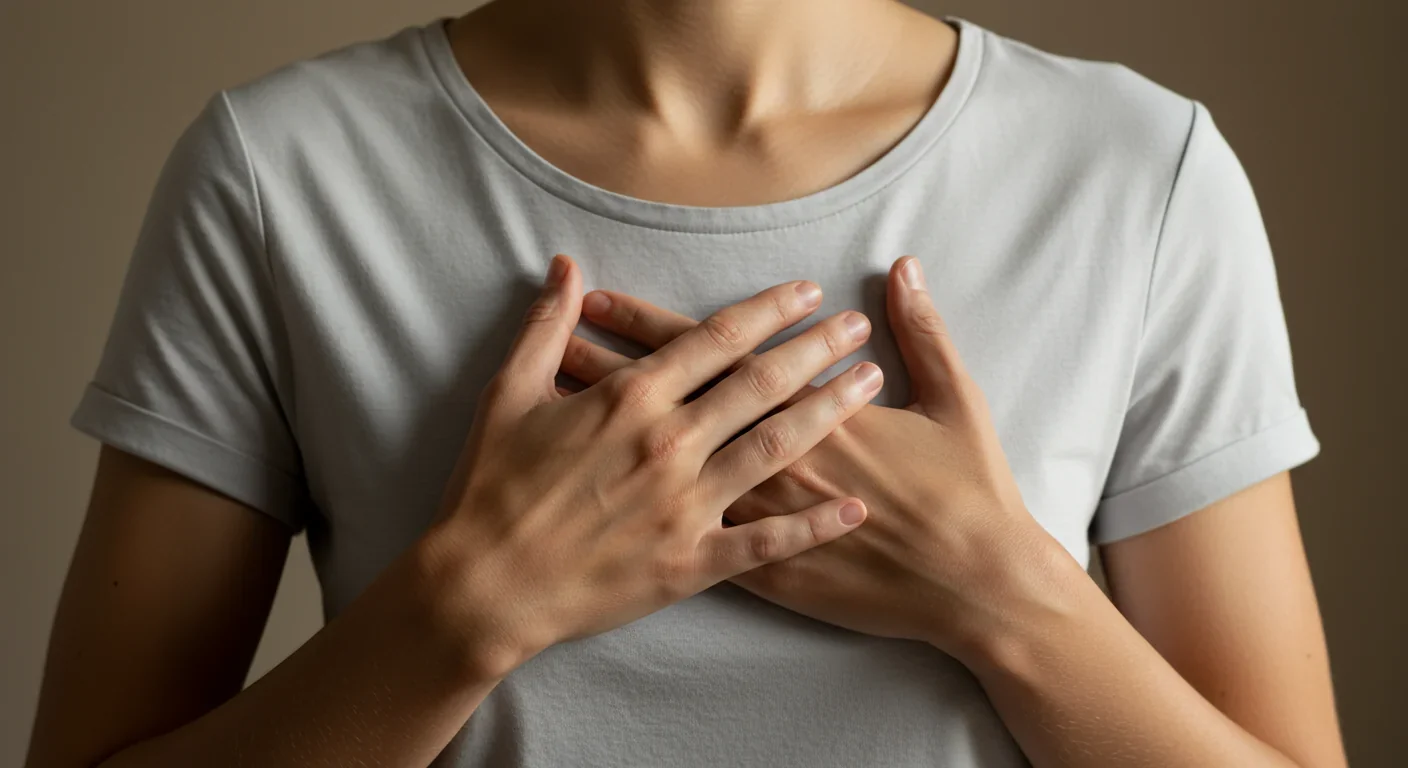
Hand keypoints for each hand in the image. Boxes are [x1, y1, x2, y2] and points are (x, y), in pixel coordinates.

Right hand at [426, 254, 883, 677]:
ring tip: (868, 385)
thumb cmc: (490, 488)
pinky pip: (766, 545)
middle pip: (760, 384)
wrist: (483, 585)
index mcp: (630, 399)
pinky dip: (814, 527)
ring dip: (827, 412)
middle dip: (816, 350)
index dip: (766, 311)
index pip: (715, 339)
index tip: (806, 293)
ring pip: (775, 449)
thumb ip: (545, 327)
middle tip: (856, 328)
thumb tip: (565, 267)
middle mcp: (669, 444)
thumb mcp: (507, 394)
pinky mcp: (691, 562)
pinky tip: (855, 509)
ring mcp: (685, 505)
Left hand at [559, 257, 1064, 662]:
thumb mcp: (958, 400)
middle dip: (609, 366)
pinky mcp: (761, 570)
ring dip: (609, 433)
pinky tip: (601, 497)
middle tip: (553, 344)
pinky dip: (641, 511)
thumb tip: (905, 271)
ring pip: (661, 466)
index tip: (596, 298)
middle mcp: (765, 459)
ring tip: (557, 406)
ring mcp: (758, 518)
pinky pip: (689, 536)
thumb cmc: (969, 492)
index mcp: (801, 409)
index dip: (647, 325)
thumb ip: (926, 333)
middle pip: (669, 402)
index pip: (705, 355)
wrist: (976, 586)